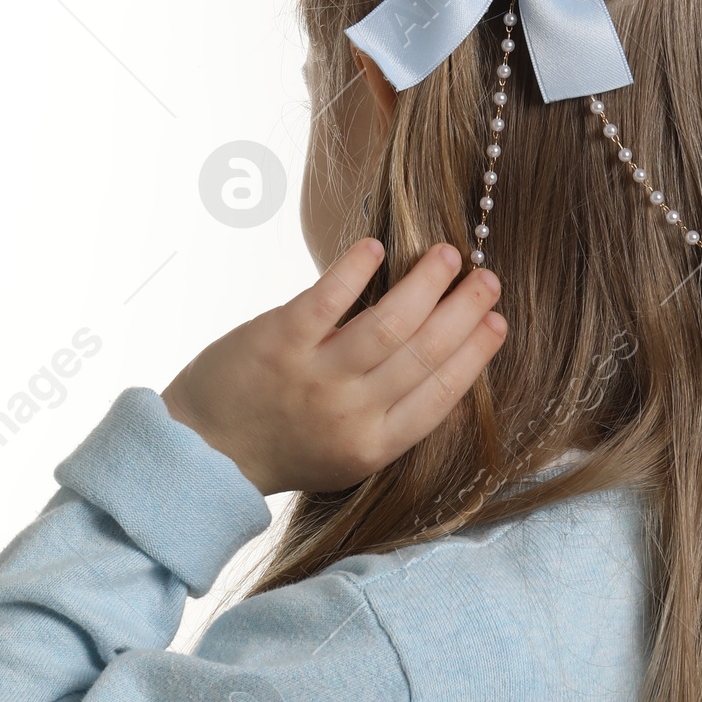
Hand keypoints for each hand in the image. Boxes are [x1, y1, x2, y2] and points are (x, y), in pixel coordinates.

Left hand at [161, 240, 506, 495]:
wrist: (203, 454)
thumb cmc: (286, 447)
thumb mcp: (349, 454)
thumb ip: (394, 418)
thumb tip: (450, 365)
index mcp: (375, 445)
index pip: (442, 394)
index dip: (475, 354)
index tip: (498, 322)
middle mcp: (350, 413)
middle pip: (423, 353)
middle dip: (463, 311)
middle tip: (486, 278)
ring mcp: (314, 376)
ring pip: (388, 324)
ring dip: (425, 284)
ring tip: (447, 255)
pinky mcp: (278, 341)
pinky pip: (327, 299)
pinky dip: (356, 269)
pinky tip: (378, 248)